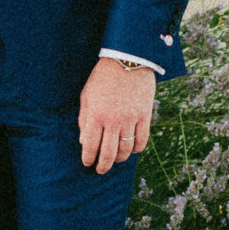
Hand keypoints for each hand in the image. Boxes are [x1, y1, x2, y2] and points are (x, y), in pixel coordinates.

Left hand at [78, 57, 154, 174]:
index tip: (88, 163)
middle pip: (108, 154)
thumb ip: (84, 119)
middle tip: (100, 170)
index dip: (88, 159)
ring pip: (126, 150)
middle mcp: (113, 120)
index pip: (90, 146)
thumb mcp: (87, 96)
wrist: (127, 59)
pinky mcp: (145, 116)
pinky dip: (136, 150)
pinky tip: (131, 149)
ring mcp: (130, 119)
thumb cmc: (103, 77)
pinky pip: (142, 141)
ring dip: (119, 159)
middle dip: (103, 166)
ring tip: (115, 159)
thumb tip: (84, 142)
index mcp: (96, 115)